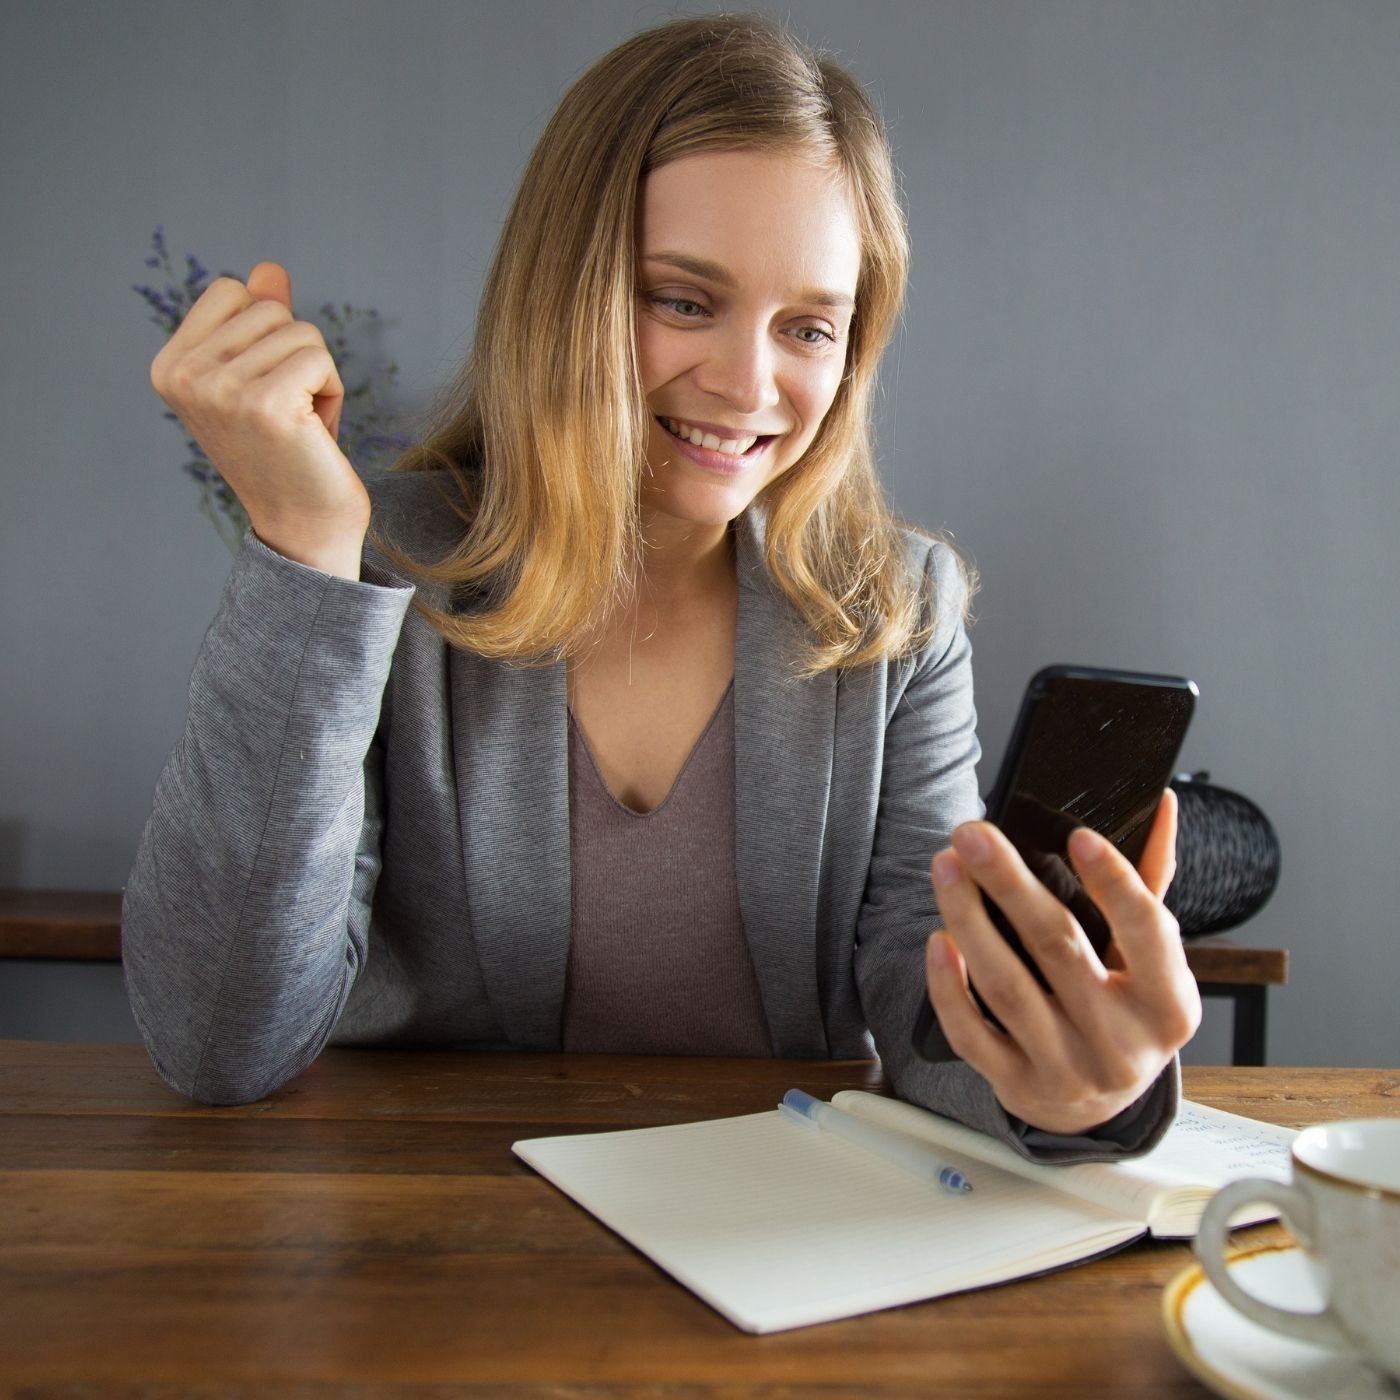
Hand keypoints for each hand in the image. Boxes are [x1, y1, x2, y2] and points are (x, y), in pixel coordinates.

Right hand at [149, 262, 369, 577]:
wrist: (303, 527)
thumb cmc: (287, 453)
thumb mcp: (262, 379)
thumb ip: (259, 324)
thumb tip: (268, 268)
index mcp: (170, 366)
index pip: (232, 290)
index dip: (266, 332)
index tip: (264, 387)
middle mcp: (184, 375)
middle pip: (271, 308)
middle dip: (297, 354)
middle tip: (289, 412)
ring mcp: (220, 389)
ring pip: (301, 331)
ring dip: (318, 376)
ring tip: (301, 423)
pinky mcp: (264, 403)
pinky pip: (319, 357)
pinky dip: (333, 391)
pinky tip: (316, 430)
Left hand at [924, 789, 1200, 1135]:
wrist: (1096, 1106)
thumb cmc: (1124, 1009)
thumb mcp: (1150, 958)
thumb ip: (1150, 880)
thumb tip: (1161, 802)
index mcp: (1169, 1004)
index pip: (1148, 934)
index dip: (1116, 884)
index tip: (1077, 836)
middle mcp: (1122, 1044)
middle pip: (1058, 948)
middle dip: (1010, 883)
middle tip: (972, 832)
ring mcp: (1067, 1070)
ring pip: (1007, 987)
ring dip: (968, 919)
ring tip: (945, 866)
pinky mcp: (1017, 1085)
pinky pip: (972, 1033)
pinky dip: (949, 986)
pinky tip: (939, 939)